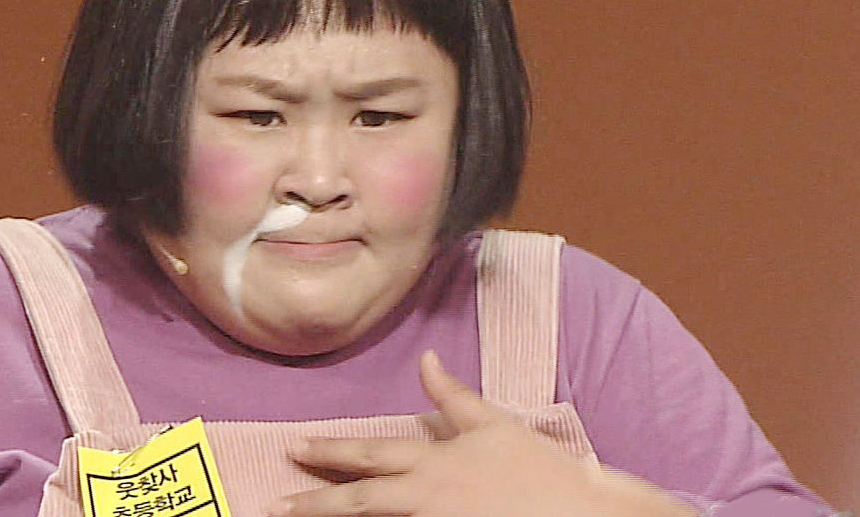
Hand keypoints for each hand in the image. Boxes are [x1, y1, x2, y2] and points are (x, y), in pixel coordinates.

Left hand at [271, 351, 695, 516]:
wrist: (580, 514)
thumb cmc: (538, 470)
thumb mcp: (494, 425)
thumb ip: (453, 396)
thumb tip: (426, 359)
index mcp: (435, 462)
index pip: (371, 454)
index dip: (330, 450)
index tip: (294, 448)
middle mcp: (428, 498)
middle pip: (360, 502)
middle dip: (315, 503)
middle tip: (278, 504)